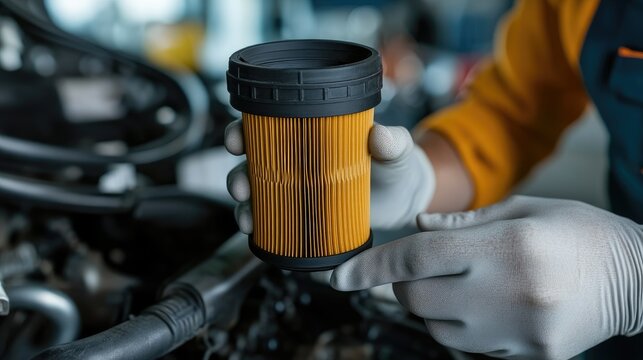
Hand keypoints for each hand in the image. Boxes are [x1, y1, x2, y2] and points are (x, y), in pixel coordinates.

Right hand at [224, 119, 434, 231]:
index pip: (268, 124)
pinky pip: (270, 219)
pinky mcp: (301, 215)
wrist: (403, 199)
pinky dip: (257, 225)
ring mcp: (296, 188)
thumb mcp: (396, 150)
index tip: (238, 138)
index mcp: (310, 133)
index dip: (245, 128)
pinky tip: (254, 232)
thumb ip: (393, 142)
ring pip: (256, 192)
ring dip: (243, 204)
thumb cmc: (396, 165)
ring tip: (246, 217)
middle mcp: (296, 159)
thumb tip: (380, 135)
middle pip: (252, 160)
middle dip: (237, 173)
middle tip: (241, 186)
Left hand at [331, 196, 642, 358]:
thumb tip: (417, 225)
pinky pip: (468, 349)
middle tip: (421, 269)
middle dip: (403, 285)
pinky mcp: (529, 356)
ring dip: (431, 308)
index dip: (370, 266)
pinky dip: (460, 328)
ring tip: (463, 286)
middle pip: (418, 298)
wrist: (637, 278)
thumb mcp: (524, 209)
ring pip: (437, 329)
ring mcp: (518, 332)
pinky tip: (484, 307)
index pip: (416, 257)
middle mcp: (507, 292)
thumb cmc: (578, 232)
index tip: (339, 276)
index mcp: (505, 246)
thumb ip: (464, 220)